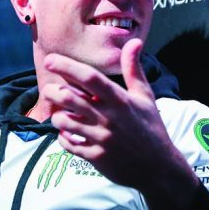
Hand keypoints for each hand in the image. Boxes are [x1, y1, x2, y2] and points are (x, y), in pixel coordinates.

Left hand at [41, 38, 186, 189]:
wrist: (159, 168)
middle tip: (49, 89)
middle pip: (68, 98)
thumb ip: (133, 69)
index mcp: (119, 100)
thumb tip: (134, 41)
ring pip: (63, 121)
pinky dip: (62, 136)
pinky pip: (68, 144)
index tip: (50, 60)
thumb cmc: (151, 128)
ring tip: (59, 112)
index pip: (89, 78)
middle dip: (52, 91)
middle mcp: (108, 117)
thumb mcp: (145, 97)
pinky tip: (67, 132)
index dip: (66, 66)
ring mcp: (100, 139)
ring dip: (56, 115)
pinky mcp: (95, 157)